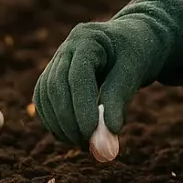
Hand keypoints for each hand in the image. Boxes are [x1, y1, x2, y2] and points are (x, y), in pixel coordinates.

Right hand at [33, 0, 182, 146]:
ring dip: (59, 125)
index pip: (77, 75)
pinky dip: (54, 121)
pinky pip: (44, 101)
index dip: (81, 106)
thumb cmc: (137, 54)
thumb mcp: (134, 73)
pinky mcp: (52, 76)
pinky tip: (71, 135)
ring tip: (82, 143)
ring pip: (45, 96)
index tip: (90, 133)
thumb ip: (118, 102)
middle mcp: (67, 47)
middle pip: (56, 86)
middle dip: (67, 120)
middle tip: (85, 144)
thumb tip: (106, 140)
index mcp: (88, 38)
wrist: (133, 41)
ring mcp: (56, 61)